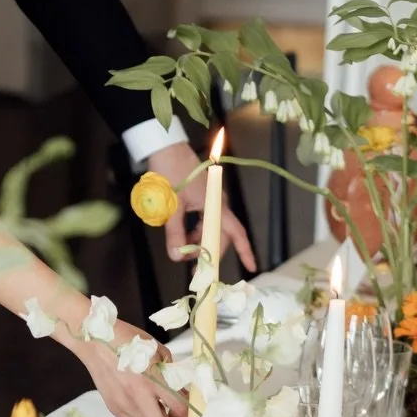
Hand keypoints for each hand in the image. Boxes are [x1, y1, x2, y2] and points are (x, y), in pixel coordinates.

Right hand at [75, 328, 187, 416]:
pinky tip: (142, 408)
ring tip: (158, 411)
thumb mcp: (158, 350)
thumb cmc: (127, 340)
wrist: (96, 341)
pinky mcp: (113, 407)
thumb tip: (181, 390)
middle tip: (175, 414)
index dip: (189, 412)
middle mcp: (138, 395)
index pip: (179, 408)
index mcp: (153, 378)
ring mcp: (123, 404)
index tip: (189, 407)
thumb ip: (171, 372)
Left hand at [145, 141, 256, 271]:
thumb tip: (177, 257)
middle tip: (196, 269)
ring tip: (183, 251)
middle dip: (211, 252)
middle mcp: (217, 203)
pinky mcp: (200, 195)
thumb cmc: (171, 173)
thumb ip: (175, 233)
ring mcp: (209, 198)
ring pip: (210, 227)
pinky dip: (194, 230)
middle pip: (221, 234)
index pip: (235, 232)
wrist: (165, 148)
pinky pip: (203, 218)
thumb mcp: (172, 206)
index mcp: (216, 205)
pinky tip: (182, 236)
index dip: (244, 250)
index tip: (251, 266)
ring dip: (199, 241)